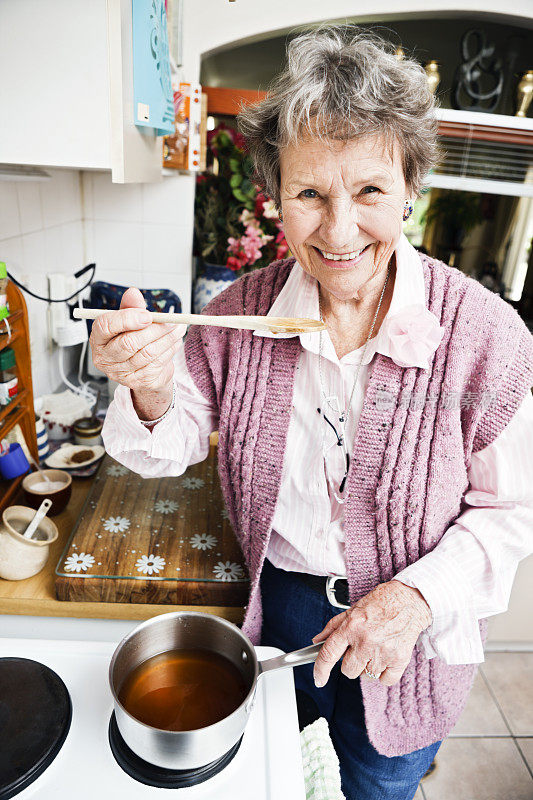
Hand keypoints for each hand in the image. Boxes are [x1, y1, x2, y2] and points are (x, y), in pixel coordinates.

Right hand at [89, 288, 186, 414]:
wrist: (142, 368)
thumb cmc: (132, 340)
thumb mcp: (129, 320)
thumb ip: (131, 307)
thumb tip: (133, 293)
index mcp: (98, 339)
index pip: (105, 326)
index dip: (127, 319)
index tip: (148, 315)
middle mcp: (105, 358)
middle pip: (128, 342)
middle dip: (154, 330)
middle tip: (171, 321)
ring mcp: (121, 373)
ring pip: (147, 353)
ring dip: (167, 338)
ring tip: (178, 328)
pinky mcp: (138, 381)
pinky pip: (157, 363)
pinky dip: (170, 350)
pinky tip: (175, 341)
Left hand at [312, 580, 431, 687]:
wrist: (409, 600)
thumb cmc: (382, 602)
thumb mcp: (353, 609)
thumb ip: (333, 626)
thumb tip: (318, 641)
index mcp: (352, 626)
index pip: (329, 654)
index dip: (321, 670)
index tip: (319, 679)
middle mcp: (366, 641)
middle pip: (348, 670)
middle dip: (350, 663)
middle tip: (359, 650)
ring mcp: (383, 652)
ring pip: (365, 676)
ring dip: (367, 667)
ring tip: (375, 649)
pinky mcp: (399, 660)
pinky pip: (384, 680)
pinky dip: (384, 673)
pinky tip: (385, 658)